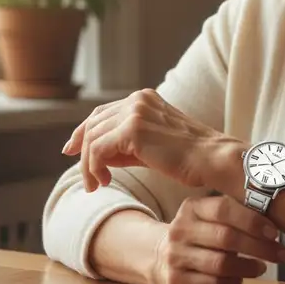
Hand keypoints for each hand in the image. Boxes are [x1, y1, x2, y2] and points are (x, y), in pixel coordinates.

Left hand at [62, 89, 242, 191]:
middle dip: (81, 149)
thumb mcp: (151, 145)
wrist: (211, 158)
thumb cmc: (188, 157)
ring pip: (91, 137)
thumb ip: (124, 144)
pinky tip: (104, 181)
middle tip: (85, 177)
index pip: (102, 112)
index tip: (72, 150)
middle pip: (93, 123)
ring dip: (88, 165)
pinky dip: (94, 168)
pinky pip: (97, 149)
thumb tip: (94, 153)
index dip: (83, 132)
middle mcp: (137, 99)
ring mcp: (134, 111)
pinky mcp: (132, 129)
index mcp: (144, 98)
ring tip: (98, 185)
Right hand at [149, 195, 284, 283]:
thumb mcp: (207, 215)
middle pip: (226, 238)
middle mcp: (180, 230)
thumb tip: (277, 213)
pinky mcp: (177, 282)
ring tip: (263, 267)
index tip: (275, 232)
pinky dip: (233, 283)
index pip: (224, 209)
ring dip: (249, 267)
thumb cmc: (199, 233)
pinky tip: (242, 279)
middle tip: (281, 254)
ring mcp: (176, 257)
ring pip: (221, 263)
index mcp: (192, 208)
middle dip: (260, 247)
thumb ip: (234, 211)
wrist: (159, 256)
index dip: (252, 220)